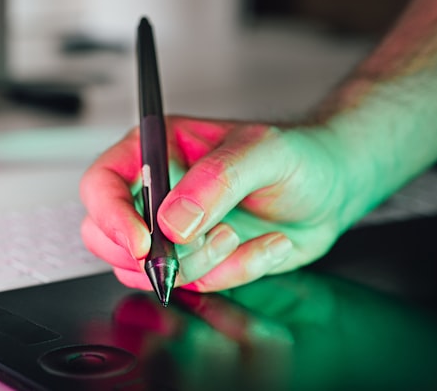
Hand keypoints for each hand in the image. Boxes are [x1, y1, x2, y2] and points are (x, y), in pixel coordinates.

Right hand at [79, 116, 367, 292]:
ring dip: (200, 264)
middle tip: (197, 244)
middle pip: (105, 235)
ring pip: (148, 270)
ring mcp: (175, 232)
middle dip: (149, 253)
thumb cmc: (298, 154)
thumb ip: (215, 180)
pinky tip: (266, 244)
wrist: (334, 188)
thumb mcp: (263, 151)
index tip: (144, 241)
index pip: (102, 183)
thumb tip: (172, 221)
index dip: (112, 215)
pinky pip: (196, 285)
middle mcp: (158, 192)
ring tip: (238, 233)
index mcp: (158, 150)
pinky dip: (235, 272)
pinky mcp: (200, 261)